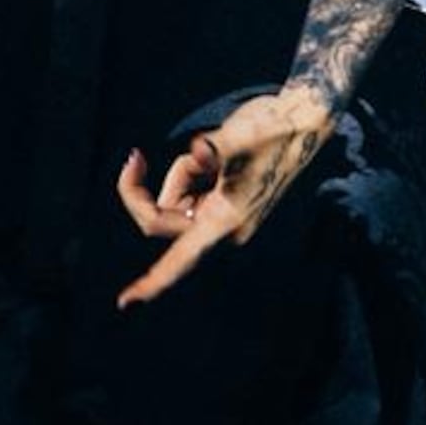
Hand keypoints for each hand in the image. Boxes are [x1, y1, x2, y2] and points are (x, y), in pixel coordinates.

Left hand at [114, 81, 336, 305]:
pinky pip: (183, 190)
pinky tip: (215, 159)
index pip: (181, 259)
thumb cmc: (275, 132)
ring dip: (180, 173)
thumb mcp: (244, 137)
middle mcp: (221, 225)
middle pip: (161, 221)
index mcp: (227, 221)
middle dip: (143, 191)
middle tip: (134, 157)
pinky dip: (188, 171)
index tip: (126, 302)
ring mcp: (218, 214)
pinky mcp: (217, 201)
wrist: (299, 122)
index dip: (154, 282)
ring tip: (209, 155)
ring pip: (171, 202)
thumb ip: (216, 148)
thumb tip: (198, 149)